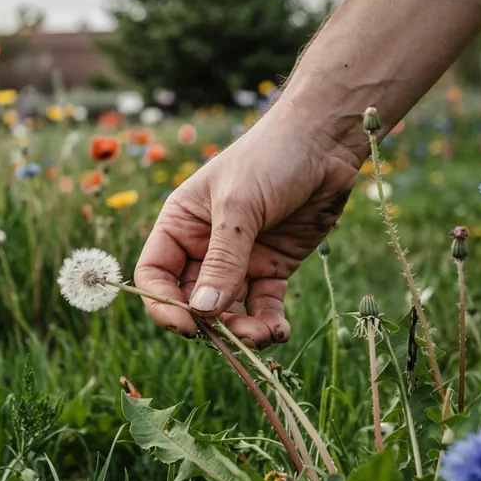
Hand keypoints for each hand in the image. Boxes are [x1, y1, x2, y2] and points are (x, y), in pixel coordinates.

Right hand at [134, 106, 360, 345]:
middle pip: (192, 300)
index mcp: (180, 224)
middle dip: (210, 324)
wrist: (325, 142)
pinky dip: (268, 324)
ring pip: (229, 310)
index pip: (155, 274)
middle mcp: (204, 246)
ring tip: (262, 336)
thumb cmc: (271, 158)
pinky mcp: (274, 267)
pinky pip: (263, 306)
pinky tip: (279, 331)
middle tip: (234, 338)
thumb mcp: (239, 206)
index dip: (163, 304)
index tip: (188, 324)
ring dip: (242, 330)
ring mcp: (241, 260)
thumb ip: (222, 261)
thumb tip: (203, 312)